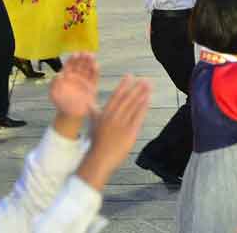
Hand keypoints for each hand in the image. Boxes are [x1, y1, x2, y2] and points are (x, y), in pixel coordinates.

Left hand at [50, 52, 99, 122]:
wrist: (70, 114)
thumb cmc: (60, 103)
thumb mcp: (54, 94)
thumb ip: (54, 84)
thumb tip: (58, 74)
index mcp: (66, 76)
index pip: (70, 65)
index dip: (72, 59)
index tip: (75, 54)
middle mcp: (76, 76)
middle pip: (80, 64)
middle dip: (82, 58)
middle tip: (86, 52)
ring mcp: (84, 80)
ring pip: (87, 69)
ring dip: (90, 62)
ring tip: (92, 56)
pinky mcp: (92, 86)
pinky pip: (94, 77)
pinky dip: (95, 71)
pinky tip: (96, 65)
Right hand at [76, 75, 151, 191]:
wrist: (99, 159)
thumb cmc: (96, 143)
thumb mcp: (92, 124)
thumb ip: (93, 111)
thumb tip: (88, 102)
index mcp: (105, 114)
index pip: (115, 96)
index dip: (123, 85)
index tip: (130, 76)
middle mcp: (114, 117)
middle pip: (127, 99)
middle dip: (136, 88)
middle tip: (144, 79)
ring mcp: (122, 124)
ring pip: (133, 106)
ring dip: (142, 95)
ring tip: (148, 86)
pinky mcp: (130, 132)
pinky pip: (138, 117)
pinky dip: (143, 108)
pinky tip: (148, 100)